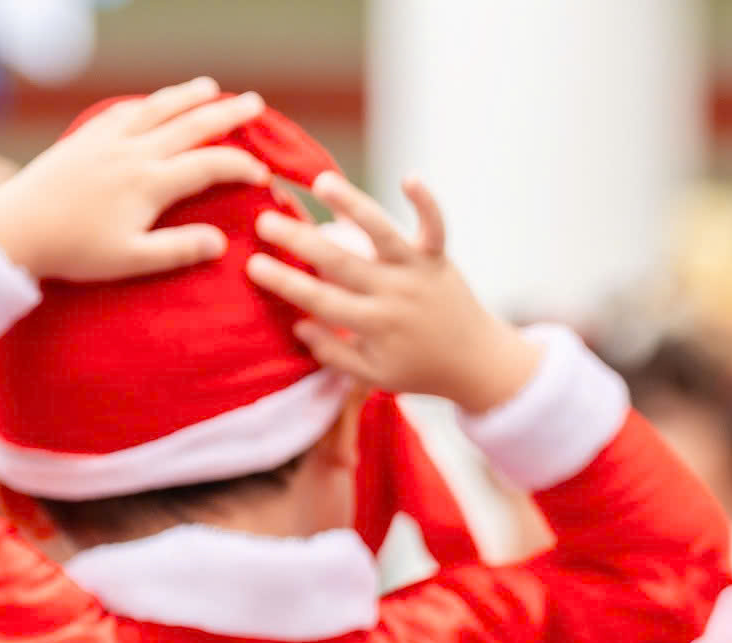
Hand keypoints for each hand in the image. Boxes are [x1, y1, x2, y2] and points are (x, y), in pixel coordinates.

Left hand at [0, 79, 270, 280]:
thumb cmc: (75, 251)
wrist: (17, 229)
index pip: (209, 165)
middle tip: (254, 103)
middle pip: (189, 125)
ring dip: (186, 96)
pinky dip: (147, 103)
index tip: (263, 174)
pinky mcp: (84, 138)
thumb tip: (222, 242)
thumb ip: (180, 249)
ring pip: (156, 109)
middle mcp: (132, 153)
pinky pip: (123, 111)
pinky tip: (155, 103)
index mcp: (149, 183)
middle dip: (226, 114)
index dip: (241, 166)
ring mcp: (106, 141)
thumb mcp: (132, 261)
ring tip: (209, 87)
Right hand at [246, 172, 538, 411]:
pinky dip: (426, 203)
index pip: (321, 301)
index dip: (285, 282)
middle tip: (264, 221)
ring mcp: (417, 272)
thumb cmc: (420, 369)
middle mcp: (394, 295)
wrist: (479, 363)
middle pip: (341, 263)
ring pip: (382, 234)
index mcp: (374, 326)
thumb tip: (298, 324)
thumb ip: (335, 355)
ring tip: (321, 182)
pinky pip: (435, 227)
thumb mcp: (376, 376)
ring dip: (353, 206)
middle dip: (300, 241)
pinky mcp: (439, 259)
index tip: (252, 264)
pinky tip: (409, 177)